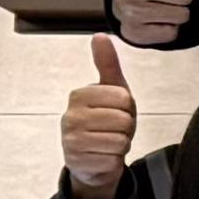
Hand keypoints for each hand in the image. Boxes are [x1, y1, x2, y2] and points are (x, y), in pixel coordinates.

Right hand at [63, 38, 140, 198]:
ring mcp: (71, 140)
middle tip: (113, 129)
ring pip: (120, 140)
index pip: (123, 97)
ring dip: (121, 144)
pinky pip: (113, 160)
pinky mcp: (77, 162)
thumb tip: (100, 36)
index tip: (116, 110)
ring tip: (108, 141)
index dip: (127, 107)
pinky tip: (102, 156)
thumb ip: (107, 64)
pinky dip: (114, 160)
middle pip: (123, 120)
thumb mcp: (111, 90)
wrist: (93, 158)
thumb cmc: (105, 120)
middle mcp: (70, 116)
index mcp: (79, 95)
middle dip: (126, 127)